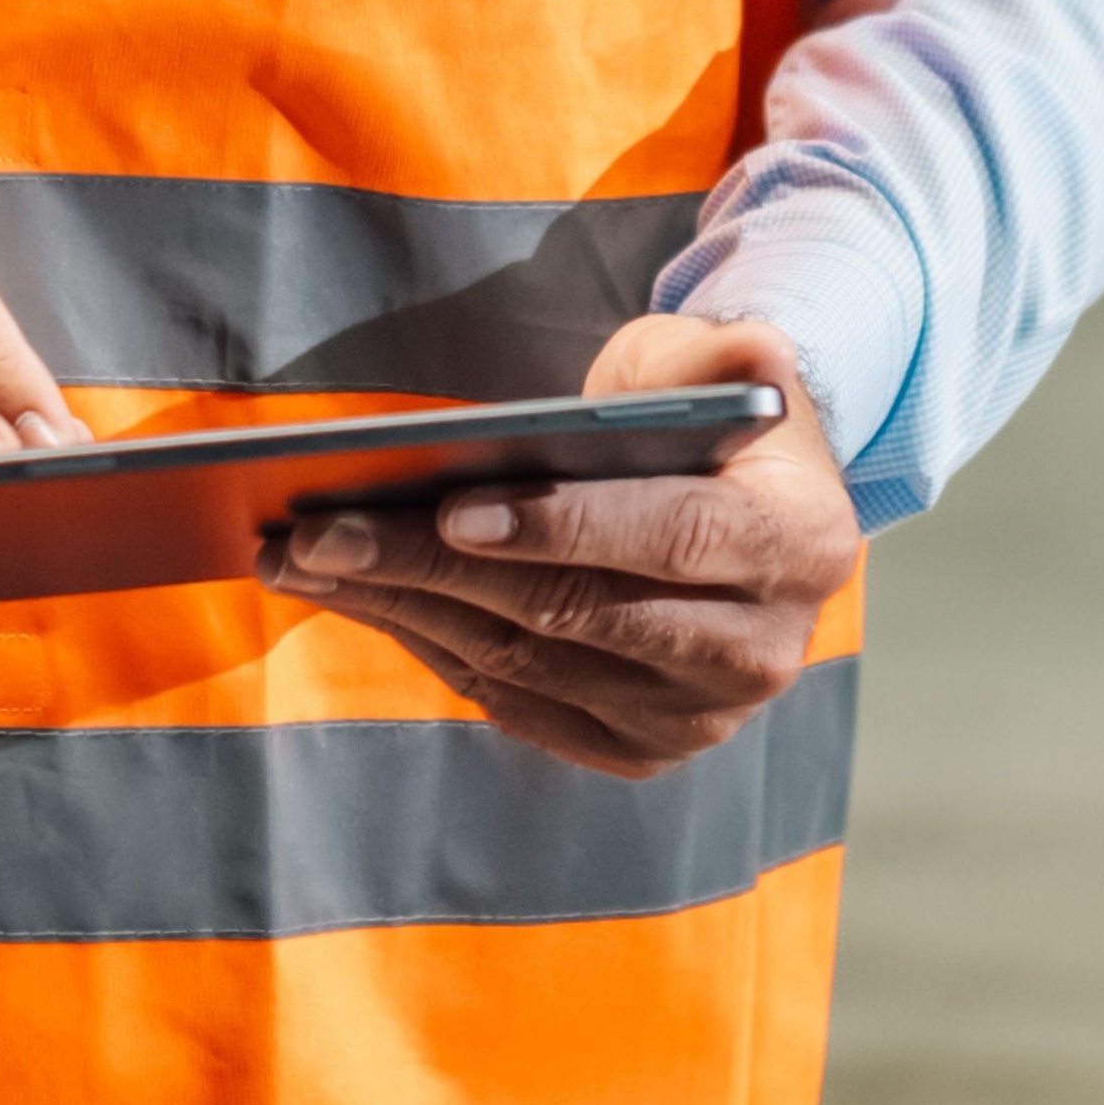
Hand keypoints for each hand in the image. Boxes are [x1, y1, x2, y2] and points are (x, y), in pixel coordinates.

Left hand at [275, 313, 858, 778]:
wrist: (746, 512)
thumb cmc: (716, 420)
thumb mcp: (731, 359)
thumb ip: (726, 353)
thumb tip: (724, 361)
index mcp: (798, 546)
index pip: (670, 537)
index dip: (561, 525)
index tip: (451, 510)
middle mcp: (760, 652)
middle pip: (573, 611)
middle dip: (432, 568)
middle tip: (319, 530)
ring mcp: (698, 717)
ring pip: (526, 663)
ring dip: (403, 610)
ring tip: (304, 558)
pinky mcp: (639, 751)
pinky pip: (516, 703)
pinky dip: (430, 649)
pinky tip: (360, 600)